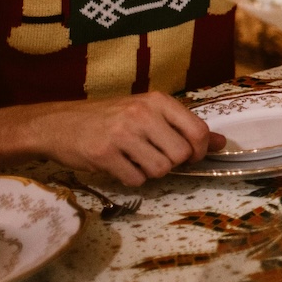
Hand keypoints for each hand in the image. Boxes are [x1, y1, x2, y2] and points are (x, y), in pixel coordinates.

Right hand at [20, 93, 222, 185]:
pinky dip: (132, 179)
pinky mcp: (104, 154)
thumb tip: (222, 142)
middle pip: (180, 154)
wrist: (59, 123)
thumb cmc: (109, 117)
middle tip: (157, 158)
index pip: (198, 130)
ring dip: (151, 172)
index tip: (192, 156)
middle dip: (173, 164)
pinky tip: (120, 166)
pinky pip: (135, 180)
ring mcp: (122, 134)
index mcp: (157, 101)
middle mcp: (142, 114)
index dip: (200, 150)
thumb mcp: (148, 113)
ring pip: (160, 169)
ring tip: (136, 161)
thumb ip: (183, 126)